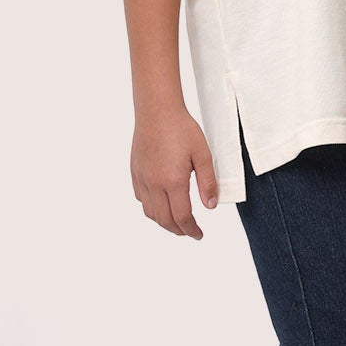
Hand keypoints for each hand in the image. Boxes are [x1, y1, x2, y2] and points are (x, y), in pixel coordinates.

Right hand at [131, 107, 217, 237]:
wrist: (157, 110)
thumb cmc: (181, 128)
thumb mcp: (203, 154)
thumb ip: (208, 182)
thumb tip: (210, 206)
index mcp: (173, 181)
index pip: (182, 217)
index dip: (191, 230)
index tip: (198, 235)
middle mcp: (154, 183)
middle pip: (164, 220)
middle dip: (178, 230)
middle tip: (189, 232)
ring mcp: (142, 178)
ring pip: (149, 212)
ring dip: (163, 221)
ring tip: (176, 221)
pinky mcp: (135, 171)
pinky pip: (141, 198)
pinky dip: (151, 207)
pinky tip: (160, 203)